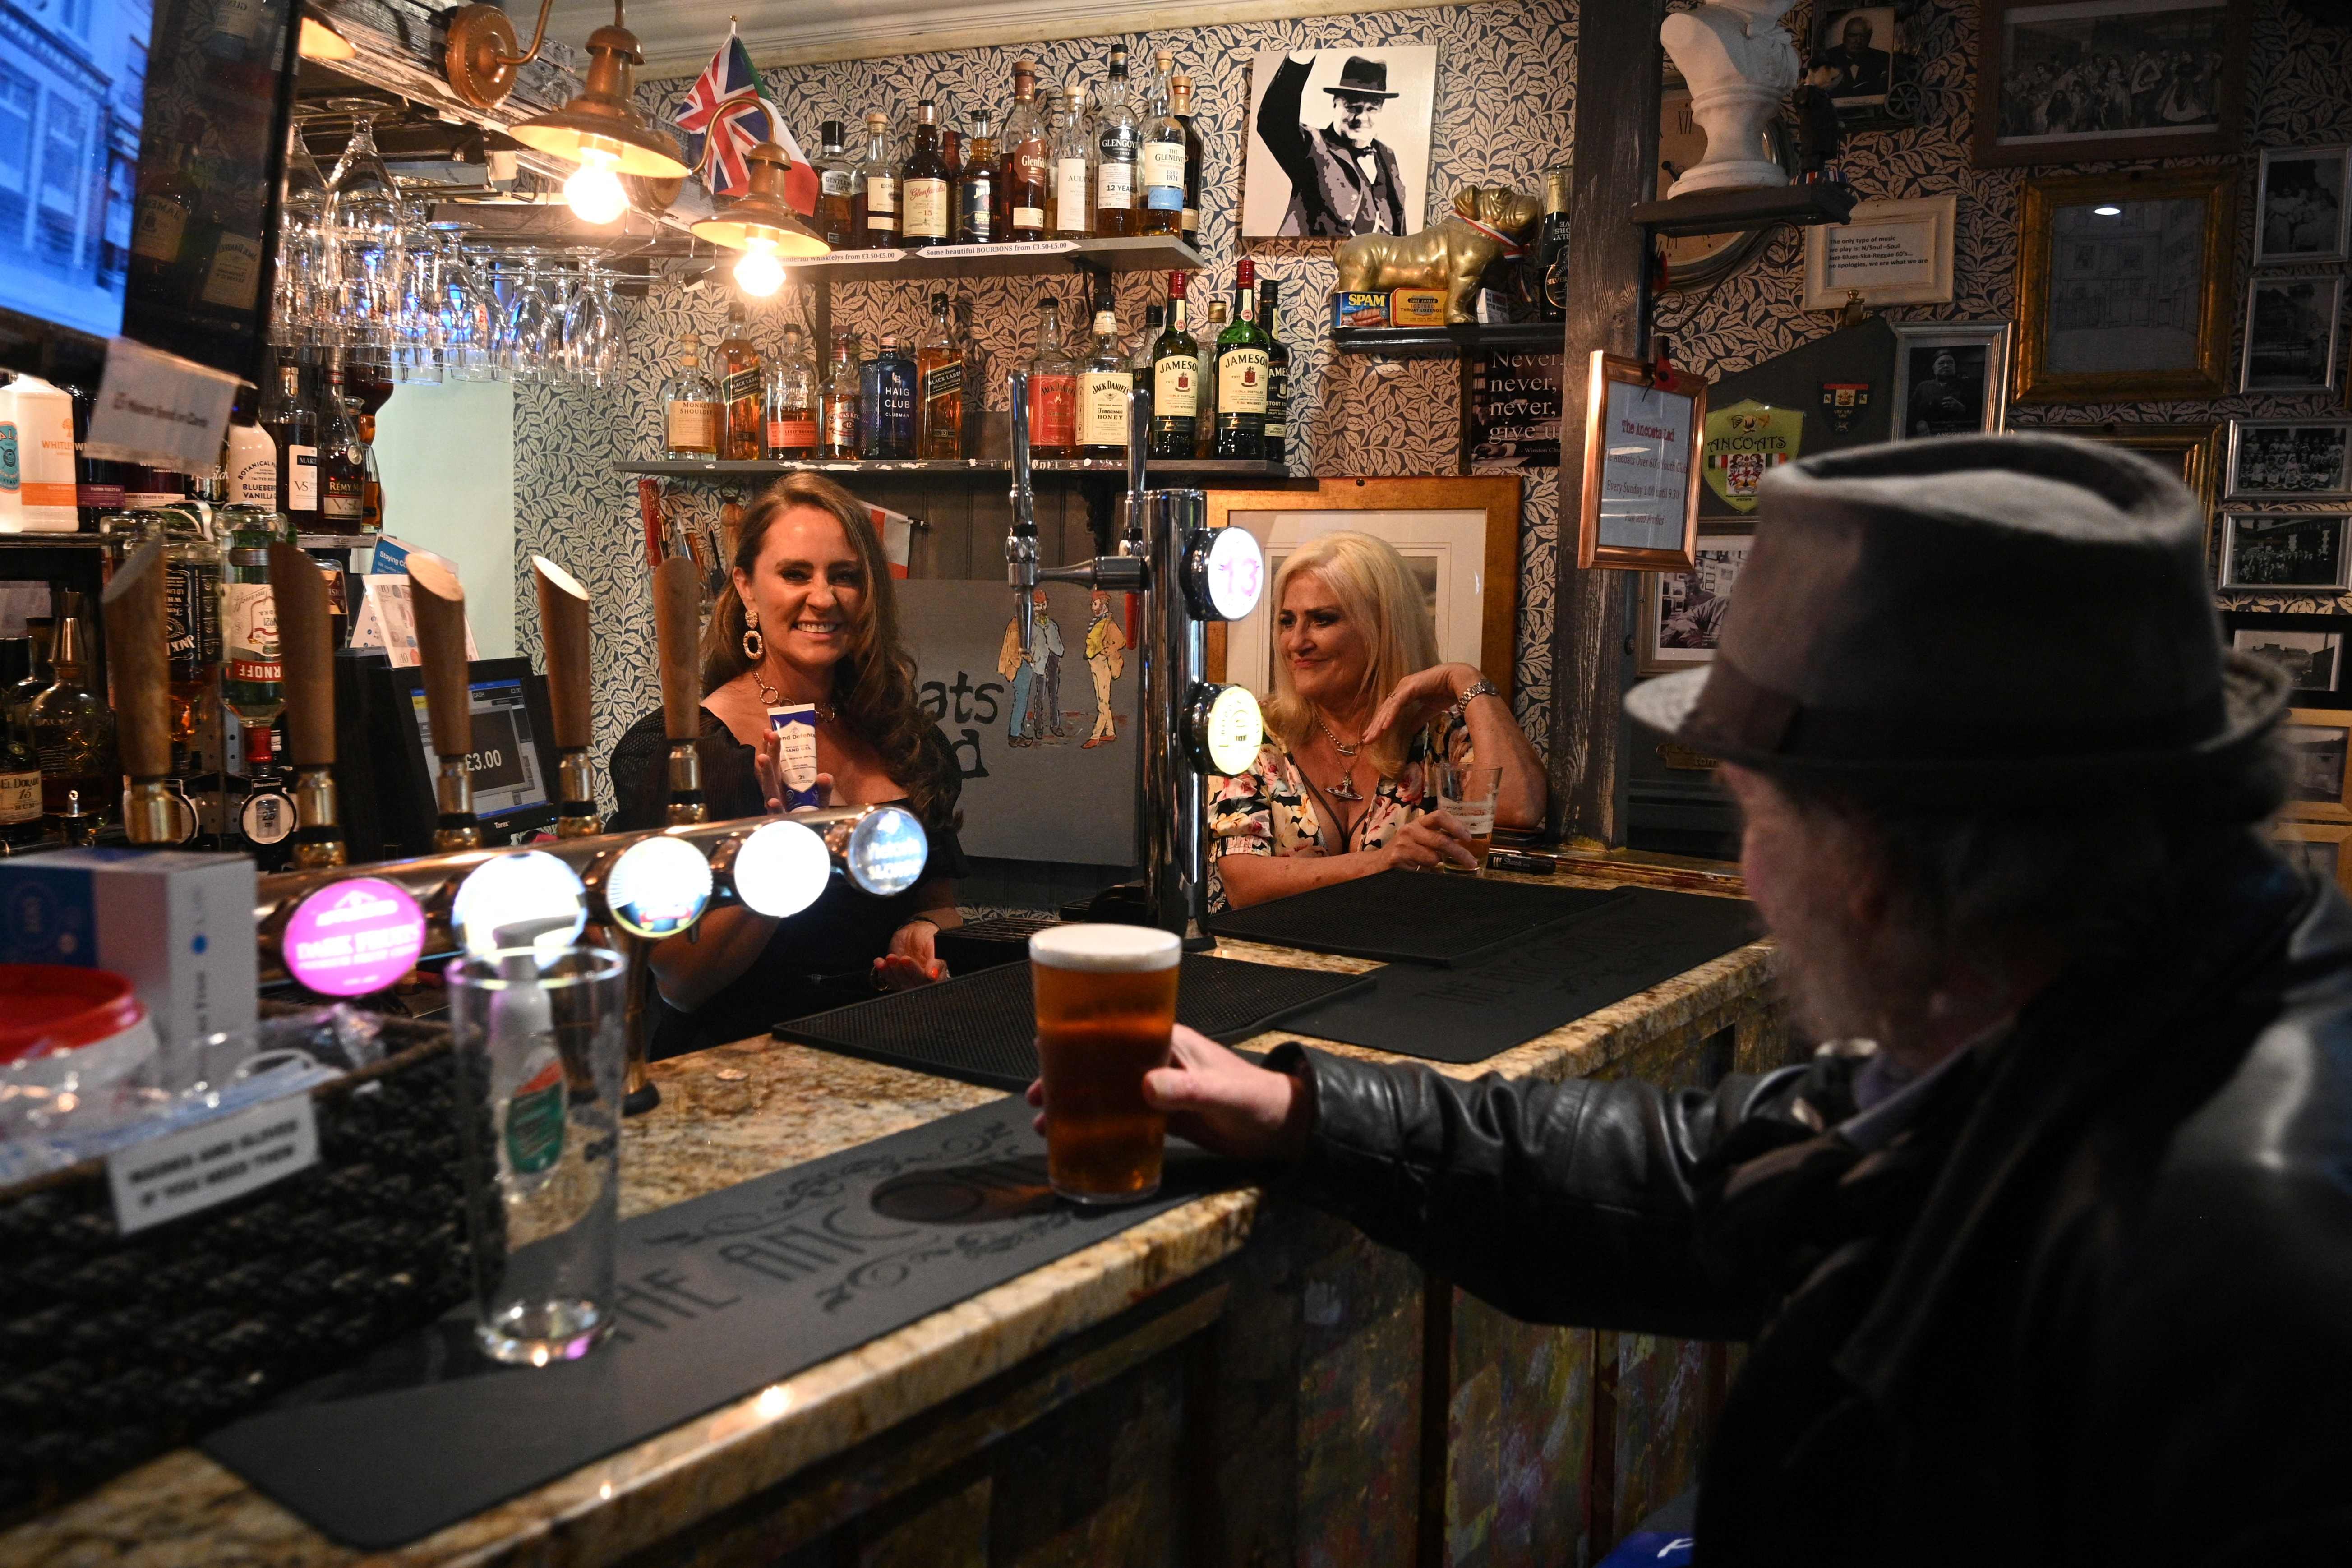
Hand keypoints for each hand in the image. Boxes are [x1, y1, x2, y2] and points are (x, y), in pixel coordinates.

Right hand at [755, 728, 834, 814]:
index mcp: (785, 786)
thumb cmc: (810, 819)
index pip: (777, 763)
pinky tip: (772, 801)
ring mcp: (777, 807)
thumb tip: (824, 775)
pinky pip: (777, 814)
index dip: (772, 747)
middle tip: (770, 733)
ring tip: (763, 758)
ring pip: (769, 788)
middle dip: (771, 752)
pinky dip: (775, 807)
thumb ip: (825, 789)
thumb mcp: (821, 802)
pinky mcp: (781, 821)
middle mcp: (778, 793)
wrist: (808, 842)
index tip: (769, 730)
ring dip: (766, 773)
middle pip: (772, 770)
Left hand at [873, 918, 946, 989]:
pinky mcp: (896, 978)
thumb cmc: (927, 937)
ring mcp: (908, 980)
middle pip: (912, 984)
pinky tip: (880, 962)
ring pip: (899, 983)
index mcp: (937, 975)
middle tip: (902, 958)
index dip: (917, 973)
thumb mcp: (934, 944)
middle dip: (904, 971)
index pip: (927, 982)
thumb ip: (936, 960)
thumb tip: (933, 975)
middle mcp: (923, 981)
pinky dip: (883, 971)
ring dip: (892, 970)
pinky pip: (889, 979)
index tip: (908, 961)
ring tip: (890, 957)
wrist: (913, 931)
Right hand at [1026, 1025, 1312, 1161]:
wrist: (1283, 1129)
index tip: (1045, 1042)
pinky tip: (1081, 1138)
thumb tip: (1145, 1086)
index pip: (1116, 1028)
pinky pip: (1126, 1117)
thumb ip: (1187, 1089)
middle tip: (1037, 1094)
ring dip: (1080, 1103)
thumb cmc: (1257, 1099)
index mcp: (1169, 1042)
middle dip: (1068, 1074)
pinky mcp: (1167, 1116)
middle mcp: (1160, 1061)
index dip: (1079, 1033)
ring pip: (1109, 1091)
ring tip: (1048, 1122)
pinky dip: (1102, 1125)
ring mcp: (1161, 1089)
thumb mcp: (1220, 1092)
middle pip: (1103, 1061)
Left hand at [1362, 663, 1479, 746]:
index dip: (1380, 724)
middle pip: (1385, 710)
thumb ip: (1417, 719)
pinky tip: (1385, 726)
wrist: (1459, 682)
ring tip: (1371, 737)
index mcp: (1405, 693)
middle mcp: (1401, 688)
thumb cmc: (1446, 693)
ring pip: (1388, 708)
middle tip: (1366, 741)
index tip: (1373, 737)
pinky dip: (1391, 715)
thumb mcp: (1428, 711)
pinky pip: (1398, 703)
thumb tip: (1408, 732)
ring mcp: (1404, 686)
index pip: (1388, 711)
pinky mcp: (1410, 687)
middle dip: (1375, 726)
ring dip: (1379, 723)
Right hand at [1381, 810, 1476, 870]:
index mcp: (1419, 823)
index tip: (1468, 838)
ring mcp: (1403, 844)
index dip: (1456, 826)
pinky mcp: (1397, 858)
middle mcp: (1410, 830)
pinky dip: (1424, 871)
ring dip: (1435, 864)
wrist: (1377, 864)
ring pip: (1433, 857)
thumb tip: (1464, 845)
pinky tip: (1416, 869)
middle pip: (1441, 839)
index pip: (1440, 816)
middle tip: (1471, 863)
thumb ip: (1438, 838)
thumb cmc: (1405, 851)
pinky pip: (1422, 867)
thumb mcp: (1420, 839)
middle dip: (1459, 853)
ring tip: (1426, 864)